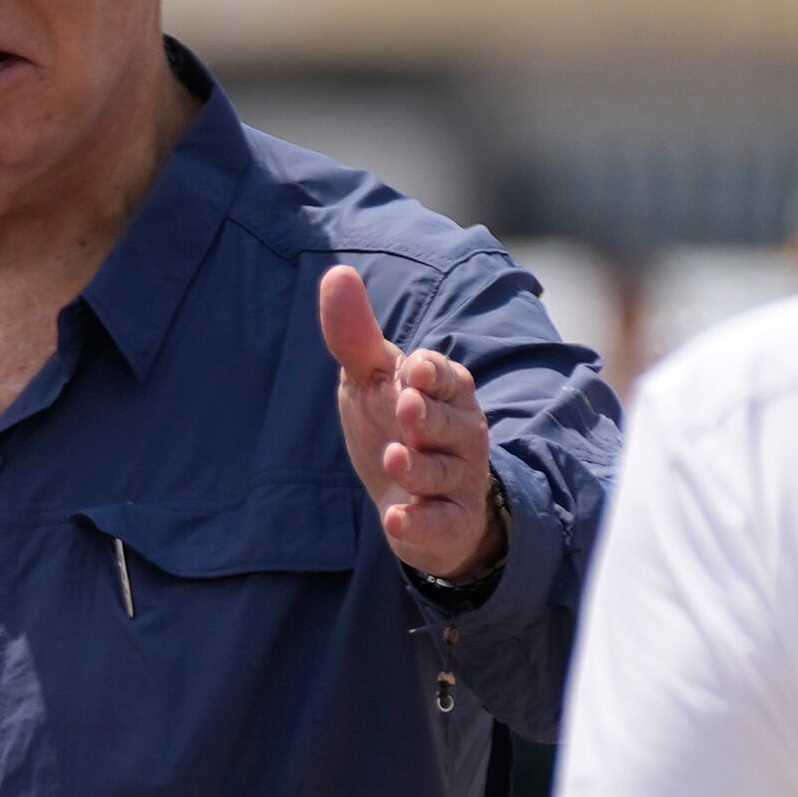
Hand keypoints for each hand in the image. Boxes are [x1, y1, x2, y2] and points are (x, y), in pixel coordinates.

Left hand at [323, 267, 498, 583]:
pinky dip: (419, 523)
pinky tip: (396, 521)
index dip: (429, 373)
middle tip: (405, 406)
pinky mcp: (449, 522)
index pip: (444, 375)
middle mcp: (461, 432)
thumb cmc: (395, 426)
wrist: (418, 502)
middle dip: (428, 415)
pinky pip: (440, 523)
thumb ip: (355, 335)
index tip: (410, 369)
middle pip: (449, 422)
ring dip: (419, 466)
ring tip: (394, 458)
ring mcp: (458, 479)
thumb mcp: (373, 380)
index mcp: (447, 391)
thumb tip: (336, 273)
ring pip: (443, 471)